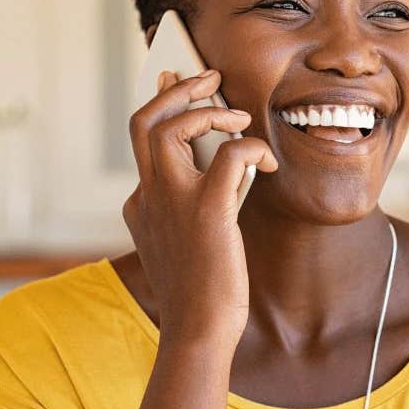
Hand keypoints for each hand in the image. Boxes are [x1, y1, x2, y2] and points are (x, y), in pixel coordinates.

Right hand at [124, 69, 277, 348]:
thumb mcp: (182, 239)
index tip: (174, 81)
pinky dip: (250, 147)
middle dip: (175, 89)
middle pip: (144, 120)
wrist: (199, 332)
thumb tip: (221, 161)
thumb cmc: (200, 288)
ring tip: (237, 116)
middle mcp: (148, 195)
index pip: (142, 138)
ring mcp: (172, 201)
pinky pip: (228, 154)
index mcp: (141, 203)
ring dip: (208, 111)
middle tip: (208, 77)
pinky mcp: (206, 210)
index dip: (161, 105)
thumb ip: (188, 201)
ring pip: (170, 126)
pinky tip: (267, 162)